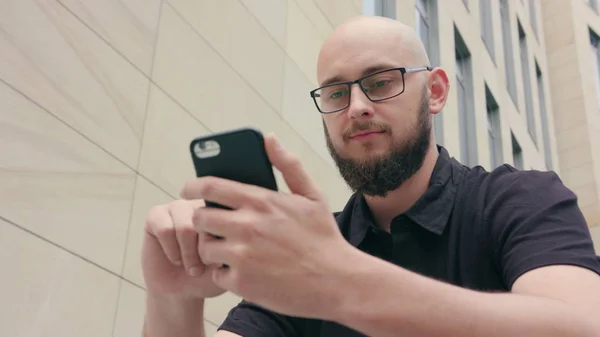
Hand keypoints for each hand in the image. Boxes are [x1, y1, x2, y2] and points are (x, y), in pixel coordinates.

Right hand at [141, 199, 225, 299]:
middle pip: (204, 224)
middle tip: (200, 268)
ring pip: (185, 228)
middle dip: (202, 253)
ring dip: (186, 254)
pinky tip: (175, 257)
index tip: (218, 263)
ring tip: (189, 265)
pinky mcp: (156, 215)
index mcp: (223, 211)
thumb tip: (222, 240)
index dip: (219, 247)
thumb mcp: (226, 264)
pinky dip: (171, 250)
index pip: (225, 221)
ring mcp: (178, 206)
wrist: (181, 291)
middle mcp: (201, 204)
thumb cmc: (208, 276)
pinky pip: (165, 230)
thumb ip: (229, 248)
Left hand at [180, 133, 356, 319]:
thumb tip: (269, 138)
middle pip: (200, 217)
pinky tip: (244, 271)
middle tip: (211, 224)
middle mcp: (246, 226)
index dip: (192, 186)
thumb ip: (287, 165)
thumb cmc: (324, 238)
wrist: (337, 282)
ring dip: (212, 247)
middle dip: (201, 219)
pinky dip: (226, 273)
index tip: (187, 189)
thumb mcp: (312, 195)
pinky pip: (217, 273)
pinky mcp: (241, 282)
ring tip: (229, 249)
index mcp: (261, 201)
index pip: (210, 186)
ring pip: (205, 247)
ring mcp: (241, 255)